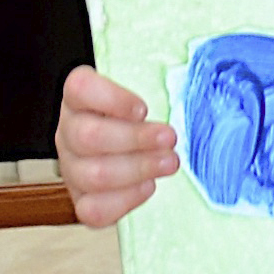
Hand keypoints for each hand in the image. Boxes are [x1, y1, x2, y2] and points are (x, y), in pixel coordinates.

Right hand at [59, 67, 177, 229]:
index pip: (79, 88)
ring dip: (137, 169)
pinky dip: (124, 201)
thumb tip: (204, 63)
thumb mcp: (157, 91)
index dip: (109, 98)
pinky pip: (92, 209)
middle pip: (87, 136)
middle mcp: (70, 130)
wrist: (143, 151)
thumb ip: (168, 83)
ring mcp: (73, 167)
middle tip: (170, 138)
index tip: (143, 109)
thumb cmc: (151, 115)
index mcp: (81, 98)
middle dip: (135, 139)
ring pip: (91, 174)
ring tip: (169, 162)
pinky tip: (148, 187)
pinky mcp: (84, 198)